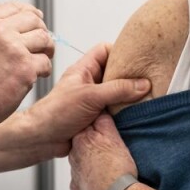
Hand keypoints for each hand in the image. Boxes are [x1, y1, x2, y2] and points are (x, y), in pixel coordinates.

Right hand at [0, 2, 53, 130]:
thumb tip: (19, 25)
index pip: (16, 6)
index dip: (30, 13)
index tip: (36, 21)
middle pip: (34, 20)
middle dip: (41, 32)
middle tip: (40, 45)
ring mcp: (14, 48)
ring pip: (44, 39)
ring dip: (45, 51)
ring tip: (38, 61)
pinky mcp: (25, 68)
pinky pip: (45, 62)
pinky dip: (43, 70)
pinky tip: (34, 76)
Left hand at [24, 43, 149, 157]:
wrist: (42, 139)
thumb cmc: (56, 112)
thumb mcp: (90, 96)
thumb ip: (117, 89)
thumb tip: (142, 84)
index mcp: (84, 70)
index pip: (105, 51)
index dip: (120, 52)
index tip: (138, 60)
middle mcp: (89, 83)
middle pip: (114, 73)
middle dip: (130, 76)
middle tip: (148, 80)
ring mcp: (93, 100)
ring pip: (117, 93)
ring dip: (129, 97)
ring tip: (146, 97)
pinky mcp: (96, 117)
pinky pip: (115, 110)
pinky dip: (125, 112)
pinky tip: (136, 114)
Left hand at [69, 113, 137, 189]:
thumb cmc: (117, 170)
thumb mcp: (113, 138)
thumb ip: (105, 122)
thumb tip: (103, 111)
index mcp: (83, 140)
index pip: (88, 126)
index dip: (98, 128)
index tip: (106, 132)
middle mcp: (75, 155)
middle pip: (84, 144)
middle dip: (93, 145)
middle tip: (110, 150)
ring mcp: (75, 173)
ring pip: (83, 162)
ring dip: (92, 163)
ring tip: (108, 167)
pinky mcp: (77, 188)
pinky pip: (83, 181)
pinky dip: (90, 180)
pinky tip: (101, 181)